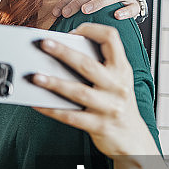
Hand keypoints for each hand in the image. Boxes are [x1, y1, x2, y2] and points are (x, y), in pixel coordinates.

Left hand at [31, 23, 152, 156]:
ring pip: (78, 92)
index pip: (111, 39)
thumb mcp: (116, 80)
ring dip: (54, 83)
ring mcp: (110, 107)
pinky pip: (71, 117)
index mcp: (121, 69)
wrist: (133, 138)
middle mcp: (118, 86)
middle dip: (64, 52)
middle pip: (88, 65)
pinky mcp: (99, 126)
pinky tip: (37, 103)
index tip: (73, 30)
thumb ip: (98, 65)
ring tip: (35, 76)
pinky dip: (52, 109)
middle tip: (44, 44)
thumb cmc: (116, 104)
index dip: (92, 30)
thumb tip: (62, 50)